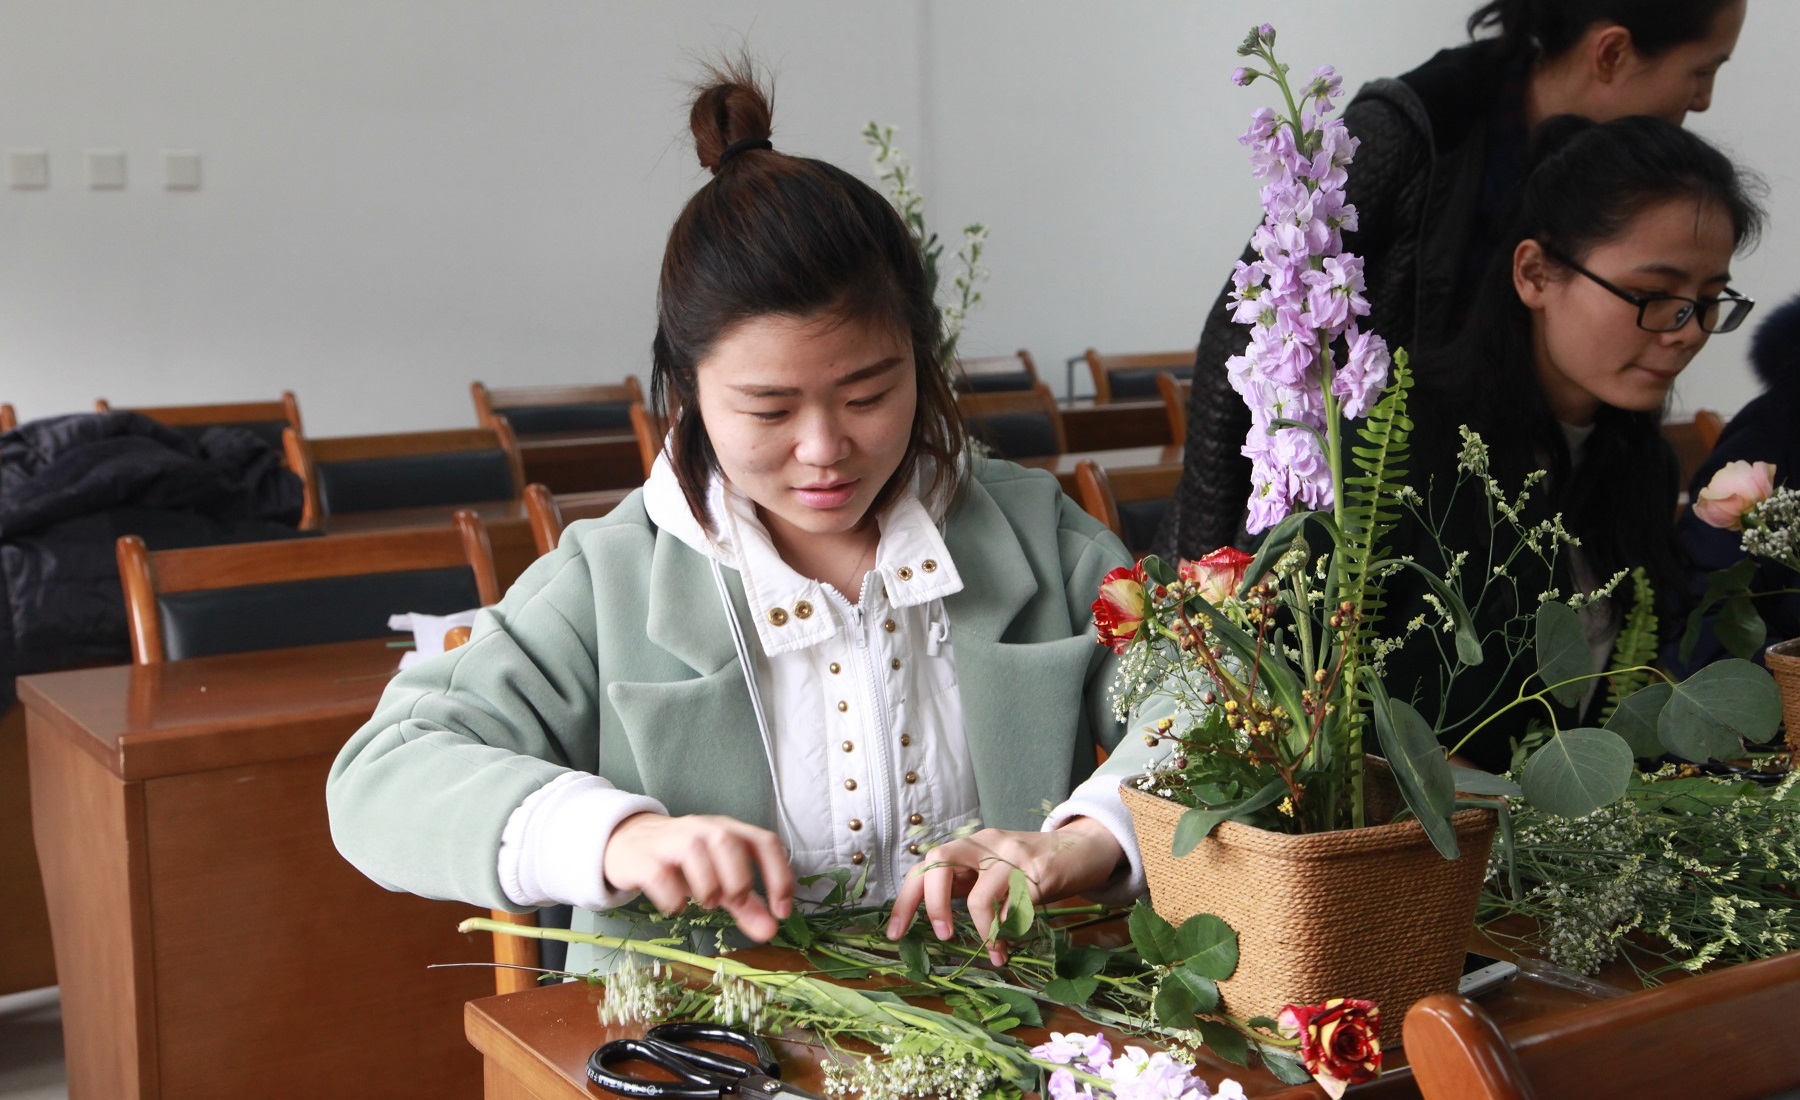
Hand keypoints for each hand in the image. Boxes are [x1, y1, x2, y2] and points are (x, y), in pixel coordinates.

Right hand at [601, 812, 795, 942]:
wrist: (627, 842)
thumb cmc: (682, 862)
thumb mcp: (719, 879)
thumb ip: (746, 904)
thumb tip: (771, 930)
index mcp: (728, 831)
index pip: (764, 841)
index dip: (779, 875)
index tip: (781, 912)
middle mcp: (702, 829)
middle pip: (727, 840)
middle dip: (738, 878)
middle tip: (735, 904)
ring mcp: (670, 840)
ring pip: (693, 851)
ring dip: (707, 885)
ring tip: (707, 904)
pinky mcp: (643, 857)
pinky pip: (658, 873)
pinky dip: (672, 896)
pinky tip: (675, 907)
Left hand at [884, 817, 1123, 963]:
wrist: (1083, 848)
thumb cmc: (1031, 868)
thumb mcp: (992, 872)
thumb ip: (965, 885)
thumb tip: (935, 917)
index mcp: (968, 848)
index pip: (925, 866)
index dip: (906, 900)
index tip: (896, 933)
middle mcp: (985, 844)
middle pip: (940, 861)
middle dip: (934, 903)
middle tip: (943, 934)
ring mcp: (1012, 856)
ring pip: (979, 893)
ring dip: (982, 929)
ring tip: (992, 950)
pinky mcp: (1039, 872)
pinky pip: (1015, 908)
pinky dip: (1009, 932)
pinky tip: (1011, 944)